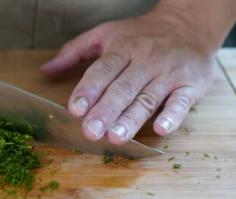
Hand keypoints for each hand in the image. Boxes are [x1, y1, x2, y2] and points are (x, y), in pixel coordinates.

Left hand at [41, 8, 216, 144]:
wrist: (190, 24)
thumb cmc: (140, 34)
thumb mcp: (105, 34)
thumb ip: (74, 52)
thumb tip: (44, 71)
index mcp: (122, 49)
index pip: (102, 71)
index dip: (89, 90)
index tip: (76, 109)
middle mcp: (145, 61)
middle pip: (123, 88)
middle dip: (106, 111)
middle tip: (90, 132)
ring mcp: (169, 74)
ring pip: (147, 99)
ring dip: (131, 119)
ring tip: (115, 137)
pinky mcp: (191, 85)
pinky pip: (182, 102)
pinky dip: (173, 115)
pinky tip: (161, 129)